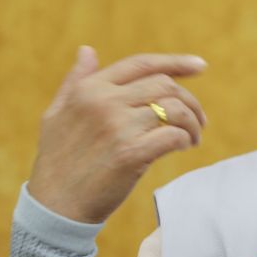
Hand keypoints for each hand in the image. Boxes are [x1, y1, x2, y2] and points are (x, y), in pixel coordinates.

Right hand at [27, 46, 207, 224]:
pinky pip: (174, 136)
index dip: (175, 62)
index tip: (201, 66)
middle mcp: (104, 101)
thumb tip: (87, 50)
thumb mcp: (56, 114)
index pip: (141, 64)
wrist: (55, 206)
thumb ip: (75, 81)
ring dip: (193, 122)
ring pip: (174, 109)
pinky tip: (184, 147)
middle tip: (200, 119)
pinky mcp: (131, 153)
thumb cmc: (57, 162)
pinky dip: (186, 139)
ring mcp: (118, 126)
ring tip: (194, 137)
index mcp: (89, 89)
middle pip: (165, 86)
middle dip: (190, 100)